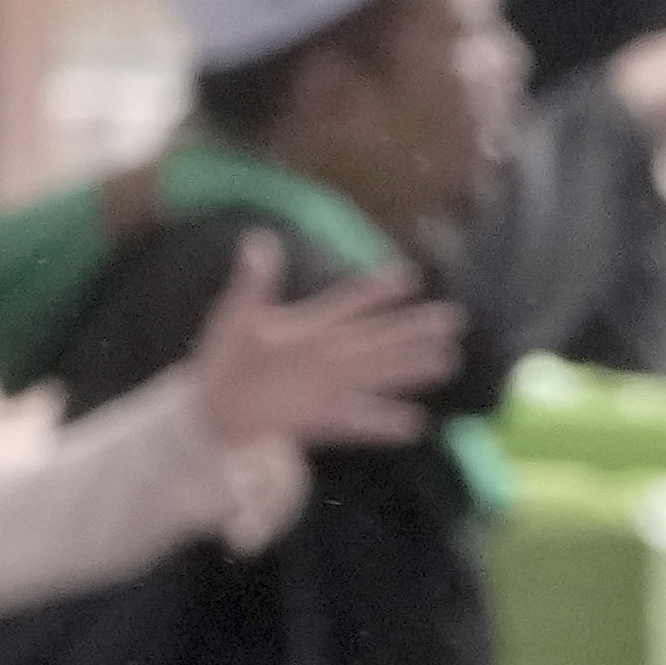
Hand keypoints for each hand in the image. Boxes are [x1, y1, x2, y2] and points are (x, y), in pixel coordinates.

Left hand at [177, 234, 459, 462]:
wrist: (213, 406)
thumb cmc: (224, 356)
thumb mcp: (237, 315)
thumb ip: (254, 282)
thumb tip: (259, 240)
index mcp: (311, 326)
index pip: (351, 302)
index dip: (378, 290)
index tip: (410, 276)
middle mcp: (330, 355)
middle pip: (380, 339)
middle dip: (414, 329)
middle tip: (451, 319)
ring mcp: (332, 388)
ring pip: (381, 375)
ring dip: (413, 368)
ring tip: (447, 360)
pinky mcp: (327, 421)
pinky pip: (362, 422)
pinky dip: (385, 423)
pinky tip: (415, 424)